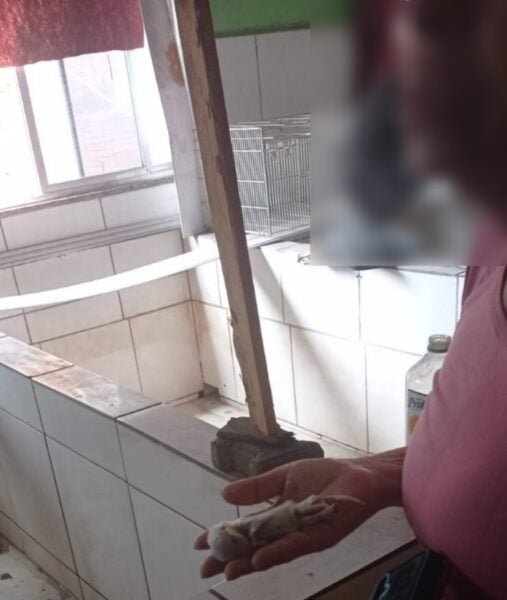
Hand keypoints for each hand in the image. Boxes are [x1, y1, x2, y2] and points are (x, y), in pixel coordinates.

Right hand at [195, 452, 403, 580]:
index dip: (223, 537)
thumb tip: (224, 494)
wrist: (357, 476)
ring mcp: (300, 537)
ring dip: (248, 563)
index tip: (199, 543)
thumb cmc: (323, 475)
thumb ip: (256, 488)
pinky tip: (258, 560)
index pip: (244, 530)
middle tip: (205, 568)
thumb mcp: (283, 477)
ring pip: (269, 553)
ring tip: (227, 570)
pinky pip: (293, 548)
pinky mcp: (317, 538)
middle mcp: (285, 531)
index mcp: (275, 516)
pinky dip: (275, 554)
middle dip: (229, 558)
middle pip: (252, 547)